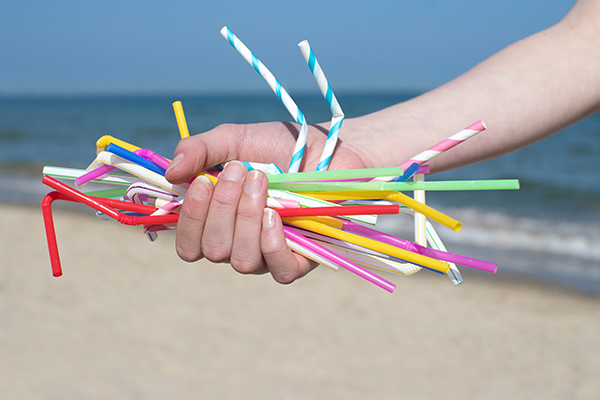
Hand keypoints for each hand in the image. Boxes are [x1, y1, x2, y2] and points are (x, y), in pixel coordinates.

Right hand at [165, 121, 367, 283]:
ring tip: (262, 182)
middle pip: (213, 250)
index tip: (202, 182)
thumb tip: (170, 173)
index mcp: (217, 222)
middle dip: (223, 208)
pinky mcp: (301, 259)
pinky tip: (275, 215)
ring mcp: (268, 254)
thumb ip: (199, 150)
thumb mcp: (234, 140)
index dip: (190, 220)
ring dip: (246, 219)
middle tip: (241, 171)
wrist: (327, 147)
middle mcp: (238, 243)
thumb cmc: (277, 146)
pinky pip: (279, 271)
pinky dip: (272, 243)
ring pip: (241, 260)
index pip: (188, 245)